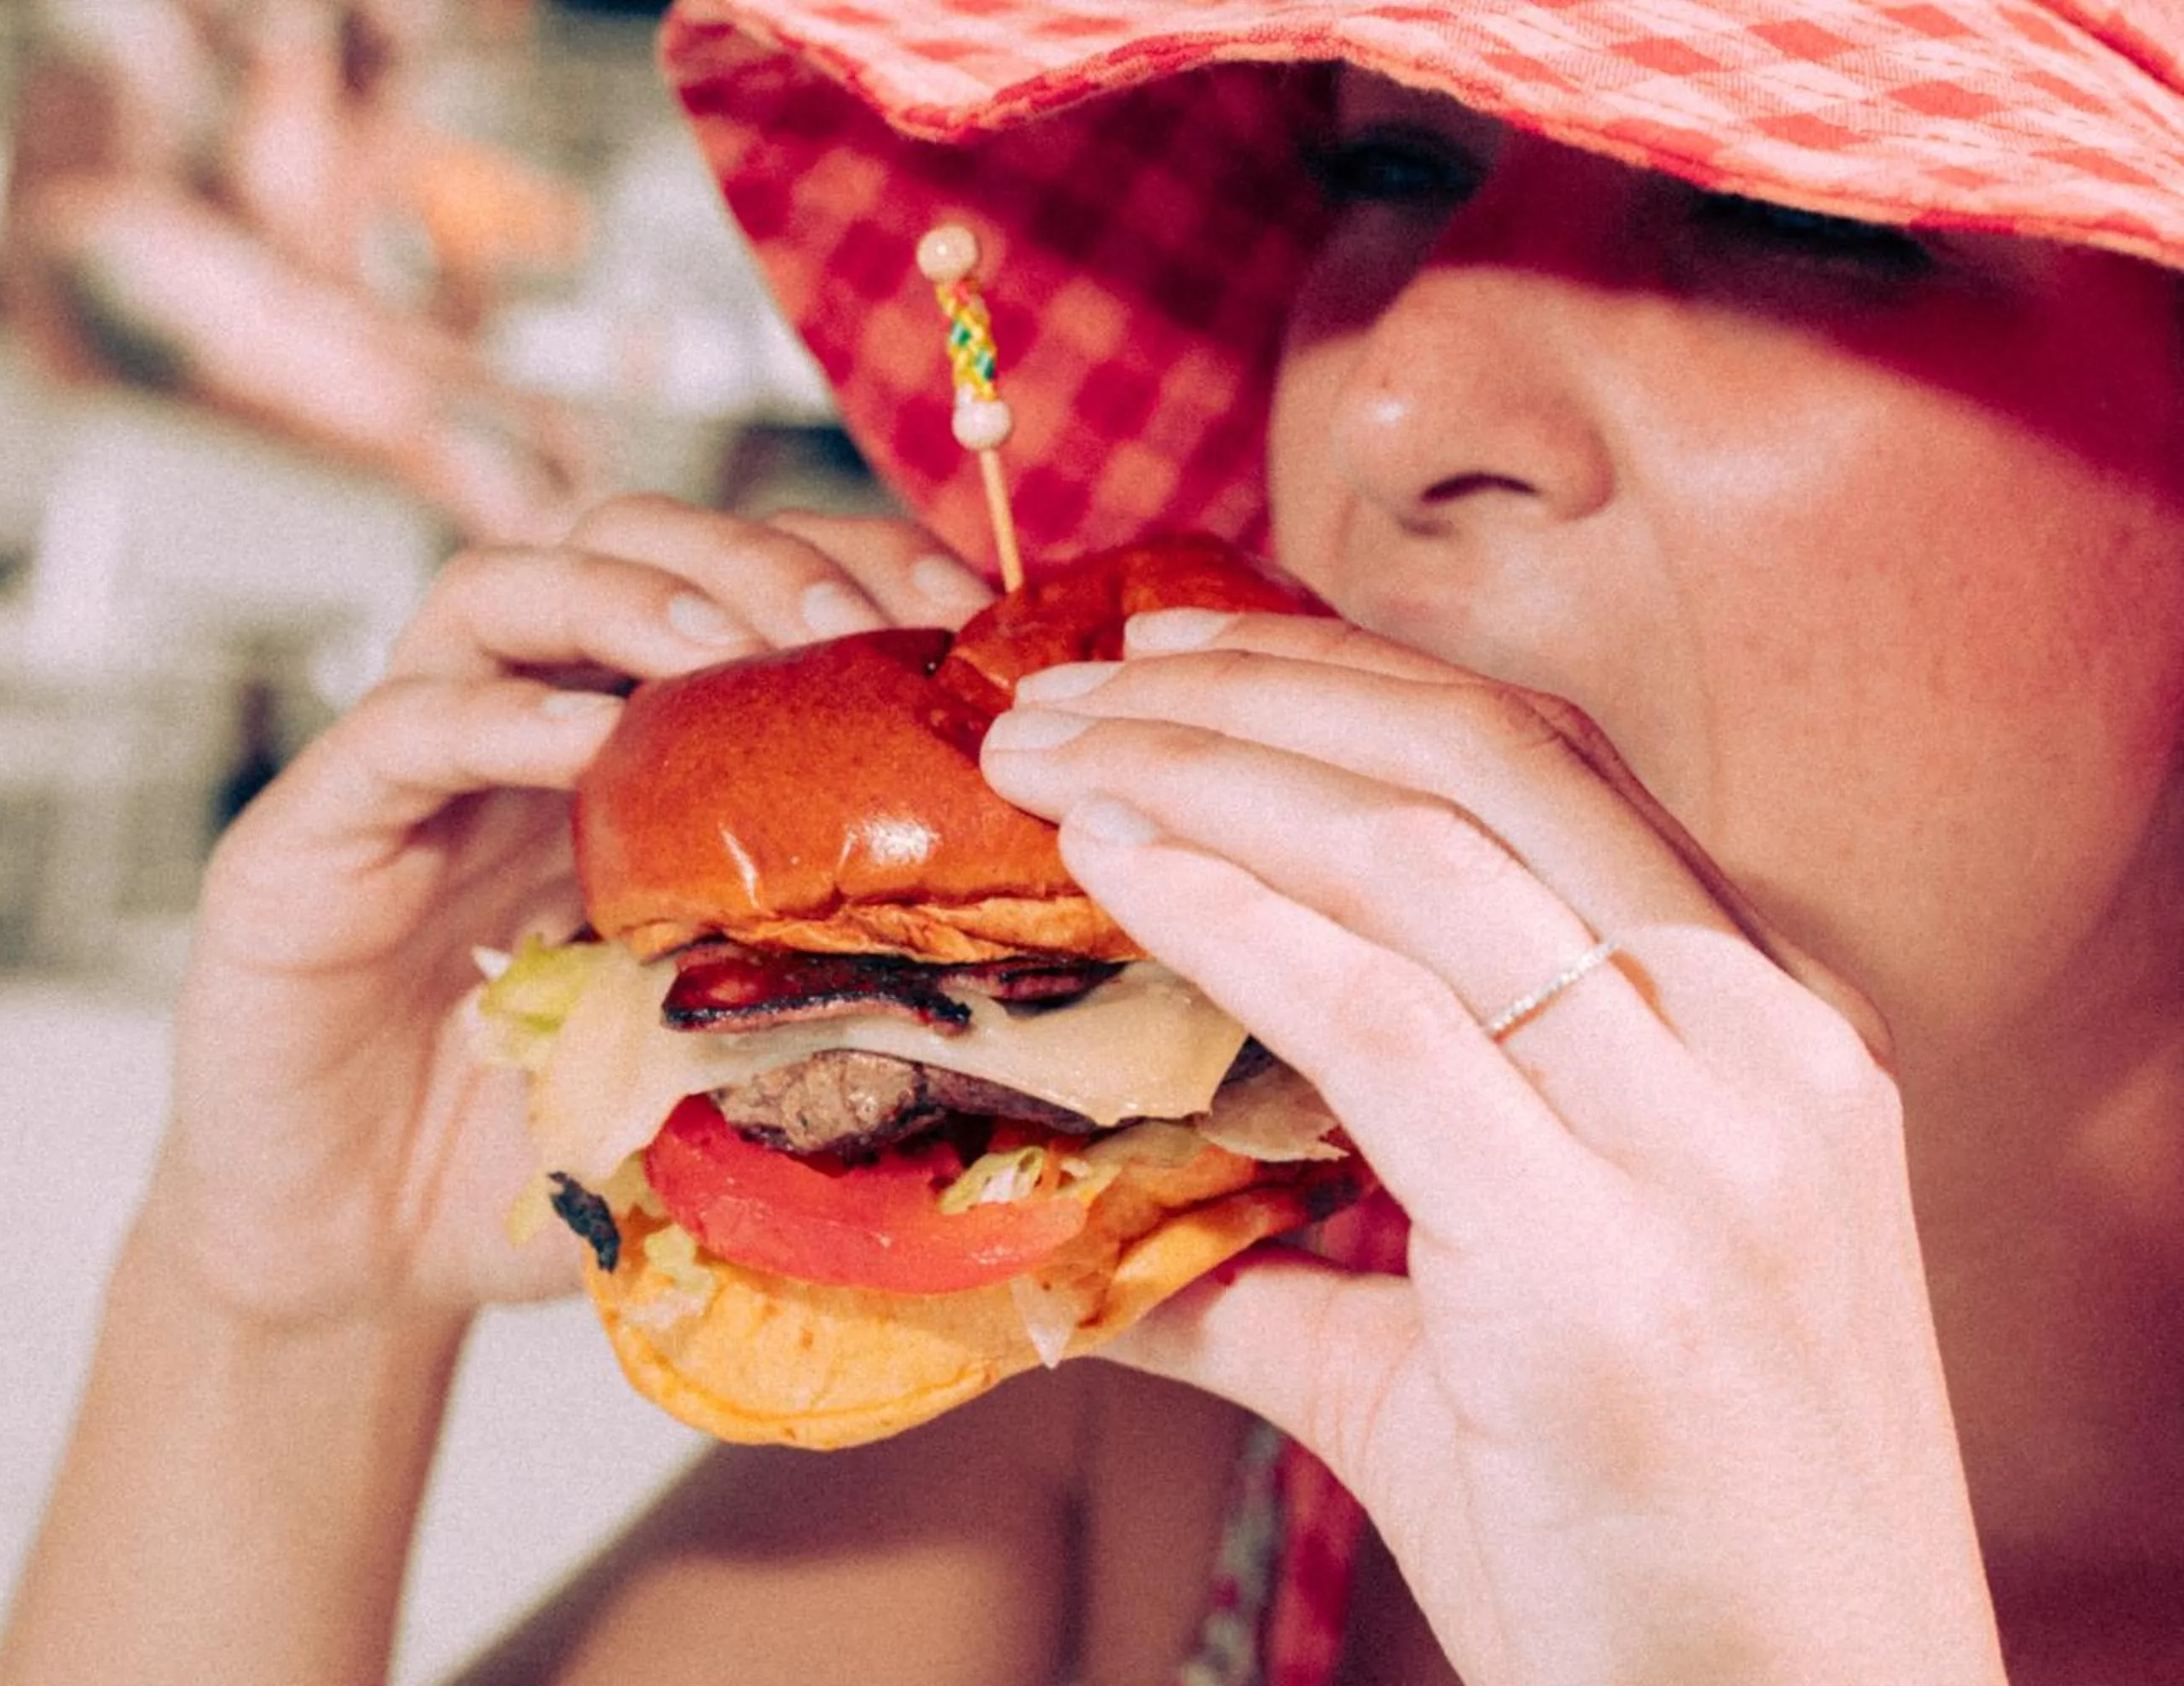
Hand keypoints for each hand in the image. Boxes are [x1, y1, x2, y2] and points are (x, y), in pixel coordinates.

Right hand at [153, 497, 996, 1328]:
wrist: (347, 1264)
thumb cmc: (536, 1152)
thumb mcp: (713, 1063)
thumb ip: (816, 995)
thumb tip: (1014, 978)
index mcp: (626, 759)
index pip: (738, 588)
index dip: (852, 569)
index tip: (966, 620)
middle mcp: (517, 731)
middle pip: (627, 543)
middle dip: (754, 561)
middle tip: (850, 628)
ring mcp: (405, 775)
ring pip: (501, 590)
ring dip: (630, 598)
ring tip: (728, 652)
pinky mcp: (301, 841)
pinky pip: (400, 731)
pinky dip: (498, 719)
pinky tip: (587, 742)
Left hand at [976, 608, 2003, 1683]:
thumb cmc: (1658, 1552)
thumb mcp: (1489, 1361)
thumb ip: (1300, 1281)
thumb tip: (1103, 1252)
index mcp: (1772, 1032)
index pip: (1545, 769)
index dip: (1344, 682)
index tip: (1175, 661)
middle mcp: (1766, 1046)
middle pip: (1482, 760)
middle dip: (1248, 695)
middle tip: (1064, 684)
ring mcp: (1707, 1142)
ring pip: (1424, 851)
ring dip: (1202, 775)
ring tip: (1043, 753)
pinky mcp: (1608, 1267)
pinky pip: (1386, 1020)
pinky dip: (1230, 913)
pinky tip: (1115, 863)